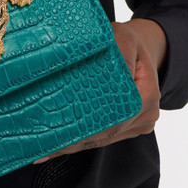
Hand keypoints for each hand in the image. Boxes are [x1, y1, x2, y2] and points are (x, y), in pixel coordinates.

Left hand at [34, 18, 166, 161]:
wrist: (137, 49)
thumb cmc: (127, 41)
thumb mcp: (123, 37)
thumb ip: (119, 52)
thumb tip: (108, 72)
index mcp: (147, 95)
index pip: (115, 119)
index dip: (87, 128)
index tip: (62, 132)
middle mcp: (145, 115)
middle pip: (105, 134)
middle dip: (73, 141)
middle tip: (41, 147)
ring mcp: (136, 126)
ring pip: (101, 140)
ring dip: (72, 145)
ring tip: (41, 150)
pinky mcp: (125, 129)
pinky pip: (100, 138)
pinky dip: (77, 142)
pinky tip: (53, 149)